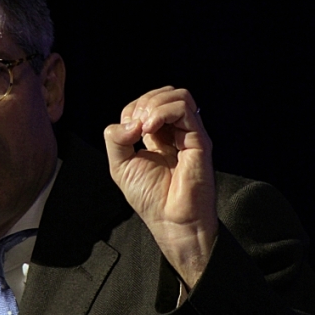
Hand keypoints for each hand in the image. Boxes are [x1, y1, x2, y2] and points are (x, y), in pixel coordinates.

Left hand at [103, 87, 217, 288]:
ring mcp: (189, 134)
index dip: (132, 109)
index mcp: (158, 136)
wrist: (171, 221)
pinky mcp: (198, 140)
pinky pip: (183, 108)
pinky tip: (150, 129)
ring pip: (177, 95)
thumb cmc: (150, 198)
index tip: (127, 132)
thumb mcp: (120, 165)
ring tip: (144, 127)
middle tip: (135, 127)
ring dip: (153, 104)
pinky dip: (161, 112)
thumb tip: (130, 121)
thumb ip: (116, 139)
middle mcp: (176, 132)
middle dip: (143, 103)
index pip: (147, 103)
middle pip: (164, 94)